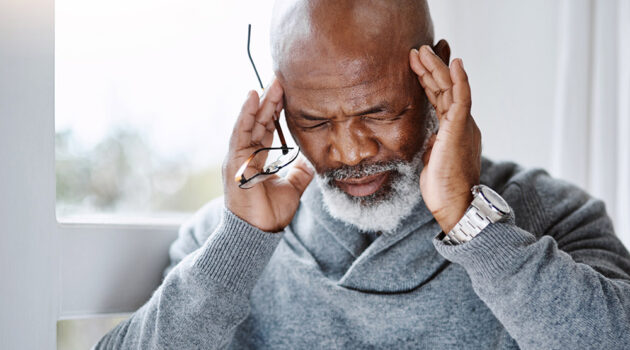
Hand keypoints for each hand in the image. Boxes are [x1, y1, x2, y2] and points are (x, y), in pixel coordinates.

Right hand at [223, 79, 313, 231]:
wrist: (259, 232)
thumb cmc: (270, 213)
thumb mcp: (293, 187)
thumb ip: (300, 172)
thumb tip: (312, 159)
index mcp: (259, 157)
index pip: (268, 126)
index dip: (277, 109)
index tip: (289, 91)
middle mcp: (247, 153)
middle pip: (260, 120)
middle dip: (271, 99)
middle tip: (282, 78)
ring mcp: (238, 155)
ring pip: (250, 121)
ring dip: (261, 100)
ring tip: (272, 82)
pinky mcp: (233, 160)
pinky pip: (240, 132)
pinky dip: (245, 113)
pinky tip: (252, 96)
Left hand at [409, 45, 481, 232]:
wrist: (455, 204)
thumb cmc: (443, 188)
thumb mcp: (432, 160)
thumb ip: (432, 144)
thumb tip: (428, 139)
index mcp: (453, 130)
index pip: (440, 99)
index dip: (428, 82)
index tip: (416, 66)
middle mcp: (461, 124)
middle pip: (445, 89)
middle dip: (430, 69)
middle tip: (417, 50)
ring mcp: (463, 125)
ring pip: (451, 88)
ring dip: (437, 68)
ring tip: (423, 50)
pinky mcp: (461, 129)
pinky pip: (462, 98)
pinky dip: (459, 80)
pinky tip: (454, 63)